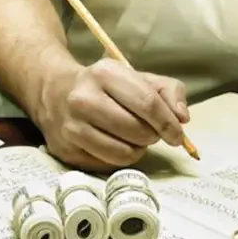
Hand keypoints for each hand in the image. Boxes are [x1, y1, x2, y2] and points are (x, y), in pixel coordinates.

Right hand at [29, 57, 190, 172]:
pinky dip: (118, 159)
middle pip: (136, 131)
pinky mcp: (65, 150)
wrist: (55, 92)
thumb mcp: (137, 77)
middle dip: (152, 136)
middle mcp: (83, 98)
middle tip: (150, 132)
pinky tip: (114, 145)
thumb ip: (169, 91)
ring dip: (137, 150)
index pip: (147, 103)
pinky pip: (107, 165)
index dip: (168, 123)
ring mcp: (71, 127)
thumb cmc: (106, 87)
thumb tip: (182, 119)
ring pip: (123, 154)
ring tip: (133, 139)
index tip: (177, 135)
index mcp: (104, 73)